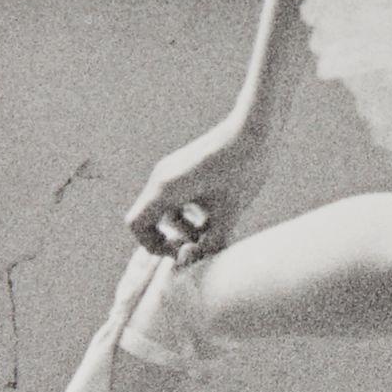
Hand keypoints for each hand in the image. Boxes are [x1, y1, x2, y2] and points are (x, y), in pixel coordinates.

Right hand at [125, 107, 277, 259]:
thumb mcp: (228, 215)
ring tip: (215, 230)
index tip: (179, 252)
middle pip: (149, 217)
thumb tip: (189, 262)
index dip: (152, 245)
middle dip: (172, 237)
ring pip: (165, 208)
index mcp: (166, 189)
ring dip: (185, 225)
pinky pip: (176, 195)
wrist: (255, 130)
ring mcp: (172, 169)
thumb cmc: (242, 171)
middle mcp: (162, 178)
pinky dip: (191, 209)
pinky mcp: (185, 165)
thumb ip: (209, 243)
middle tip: (199, 246)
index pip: (136, 225)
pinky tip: (218, 212)